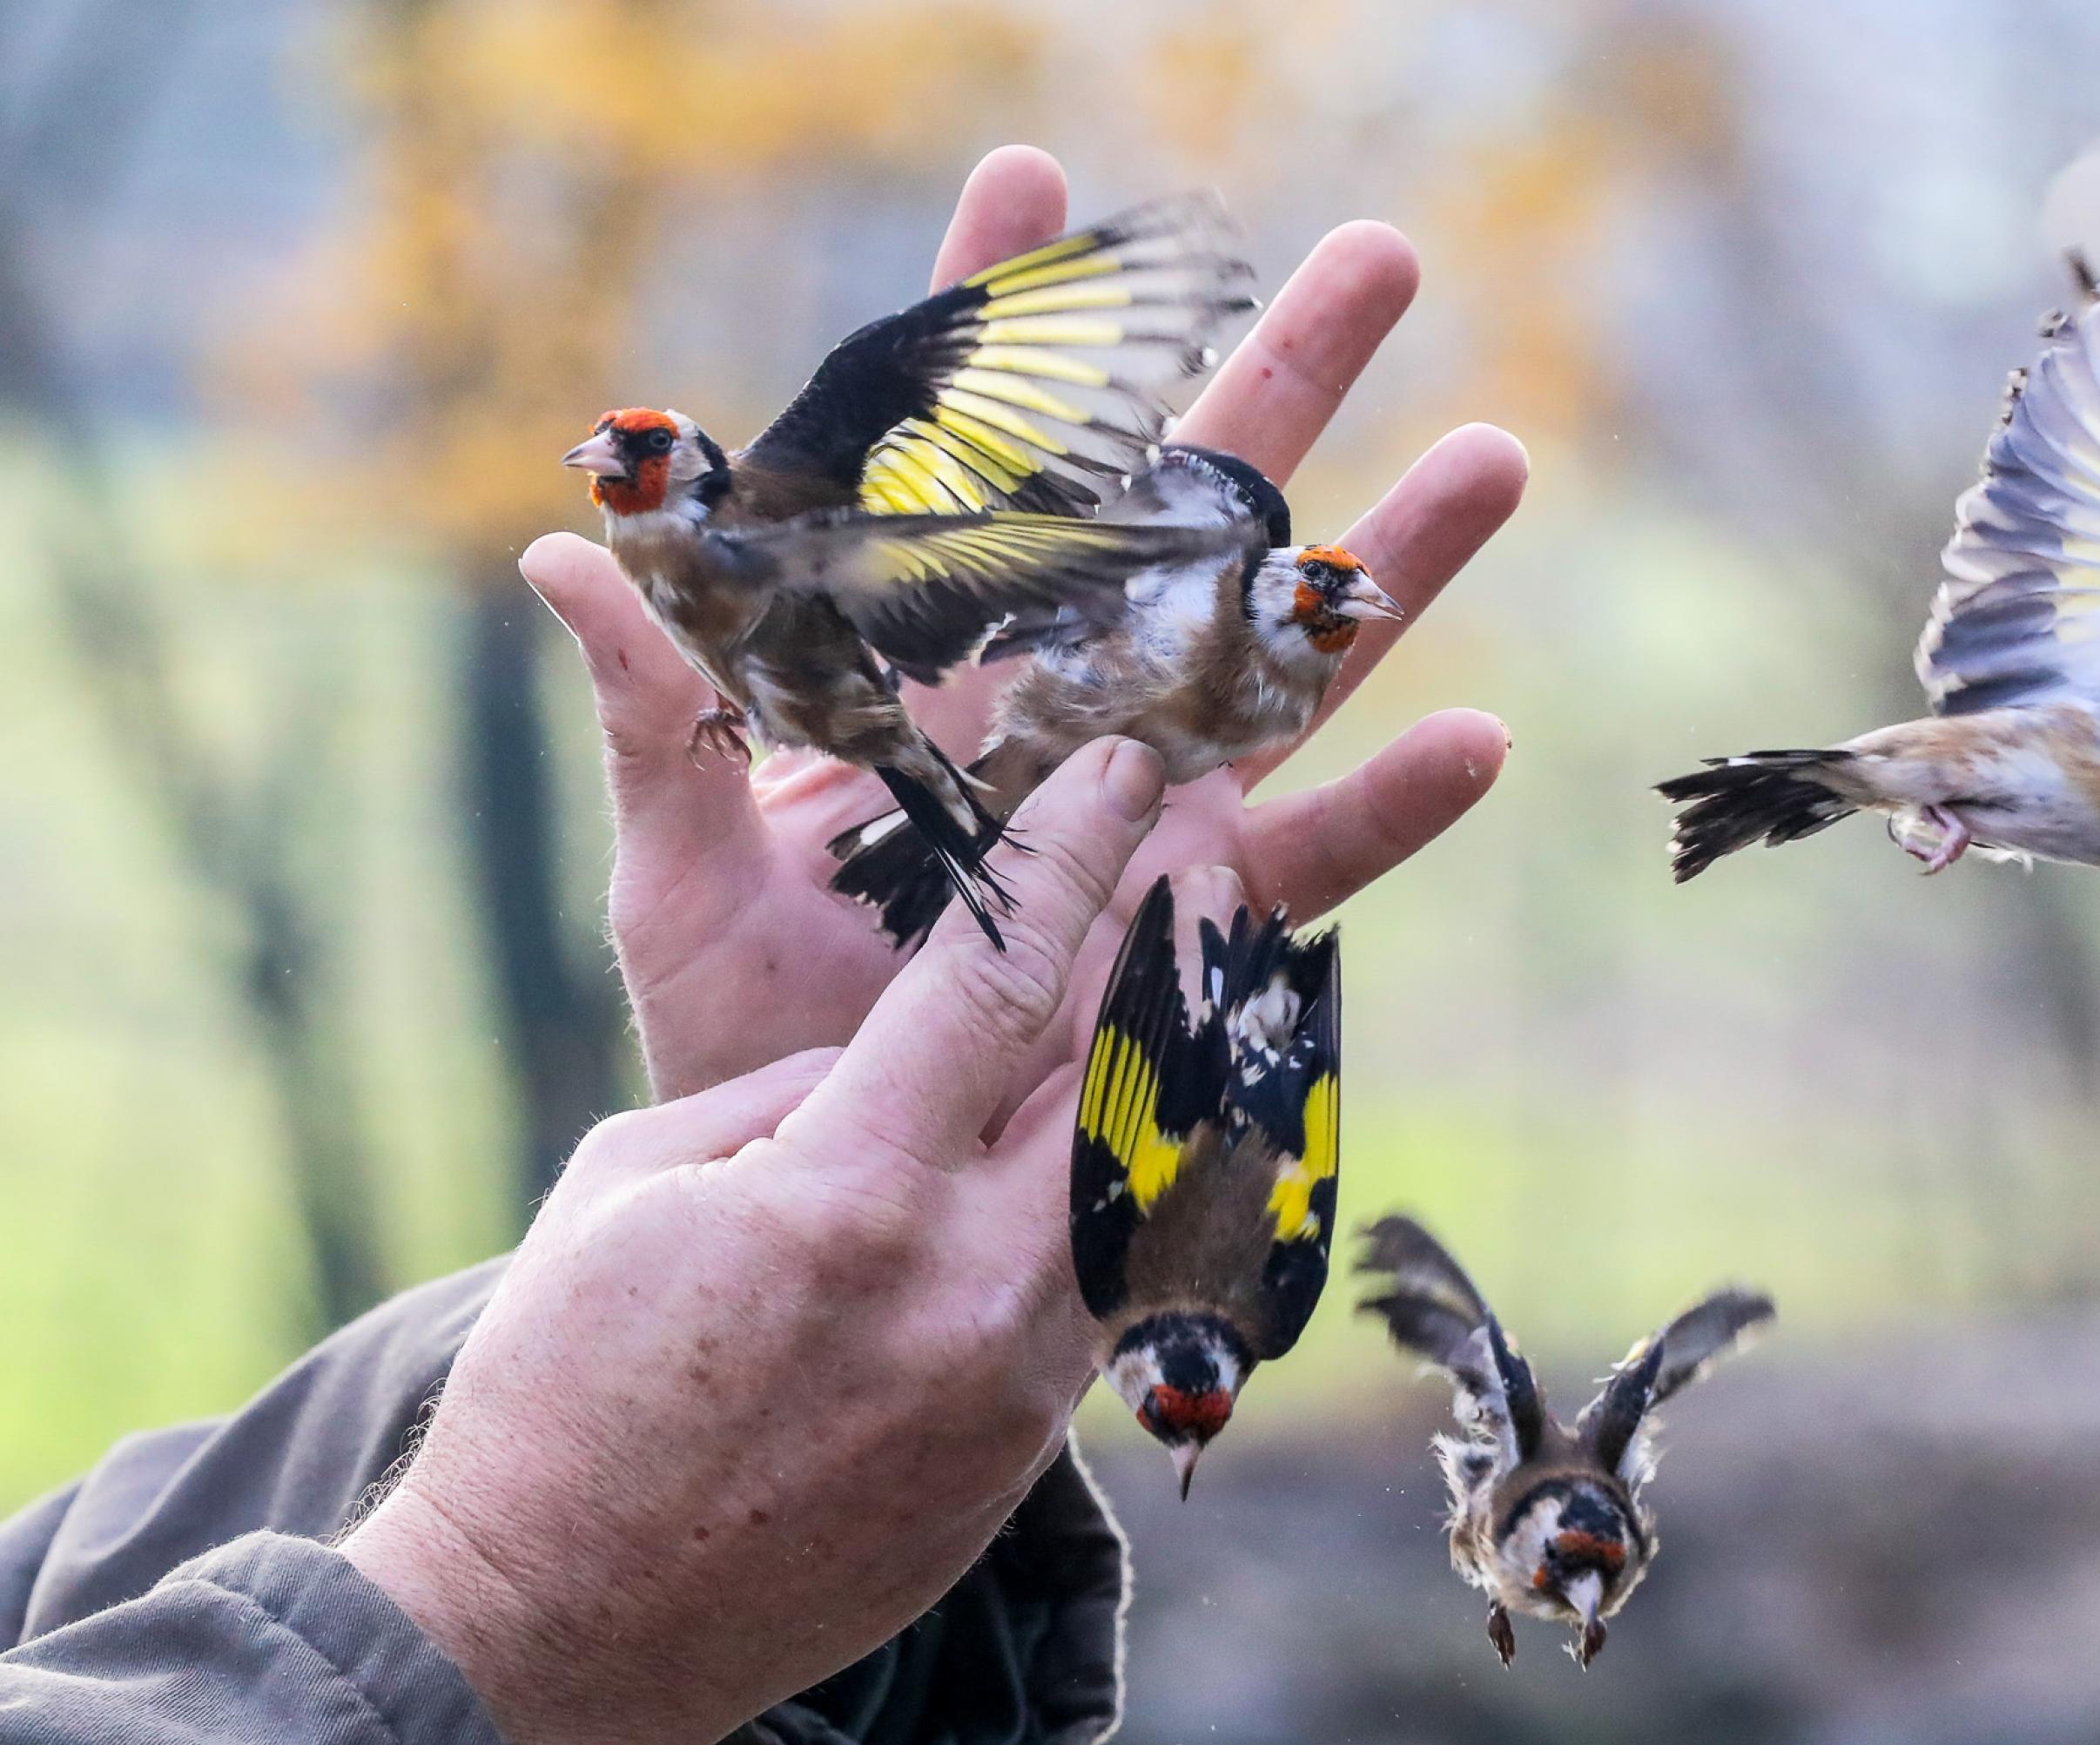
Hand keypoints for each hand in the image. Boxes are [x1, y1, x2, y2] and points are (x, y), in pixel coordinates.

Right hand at [344, 740, 1209, 1744]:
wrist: (564, 1631)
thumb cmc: (565, 1387)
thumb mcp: (633, 1184)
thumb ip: (785, 1095)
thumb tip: (887, 1057)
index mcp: (845, 1191)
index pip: (1000, 980)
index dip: (1076, 856)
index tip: (1130, 773)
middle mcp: (962, 1284)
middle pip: (1131, 1072)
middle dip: (1186, 944)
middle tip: (1222, 846)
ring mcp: (1012, 1384)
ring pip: (1156, 1184)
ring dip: (1187, 1065)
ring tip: (1212, 975)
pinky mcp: (1025, 1456)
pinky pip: (1113, 1289)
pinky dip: (1138, 1191)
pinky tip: (1141, 1129)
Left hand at [522, 144, 1524, 1099]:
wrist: (813, 1174)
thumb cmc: (727, 1016)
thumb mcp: (677, 862)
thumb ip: (660, 711)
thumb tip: (564, 544)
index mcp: (930, 667)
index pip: (964, 465)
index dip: (995, 328)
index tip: (1033, 175)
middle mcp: (1063, 712)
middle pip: (1180, 524)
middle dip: (1272, 391)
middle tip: (1380, 259)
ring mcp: (1146, 812)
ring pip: (1284, 664)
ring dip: (1391, 568)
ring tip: (1494, 460)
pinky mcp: (1195, 927)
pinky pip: (1309, 860)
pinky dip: (1395, 807)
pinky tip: (1479, 740)